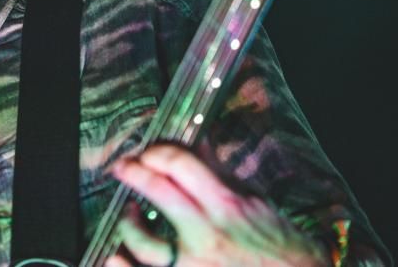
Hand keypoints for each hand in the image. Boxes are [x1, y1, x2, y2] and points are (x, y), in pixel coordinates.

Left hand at [105, 144, 328, 266]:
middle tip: (123, 168)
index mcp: (227, 207)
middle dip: (133, 172)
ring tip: (129, 217)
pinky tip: (117, 257)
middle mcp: (208, 236)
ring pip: (142, 243)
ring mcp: (195, 266)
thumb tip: (197, 144)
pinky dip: (123, 265)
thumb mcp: (254, 202)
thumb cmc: (281, 248)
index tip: (148, 152)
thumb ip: (219, 174)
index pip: (181, 165)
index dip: (158, 152)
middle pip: (156, 191)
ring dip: (127, 224)